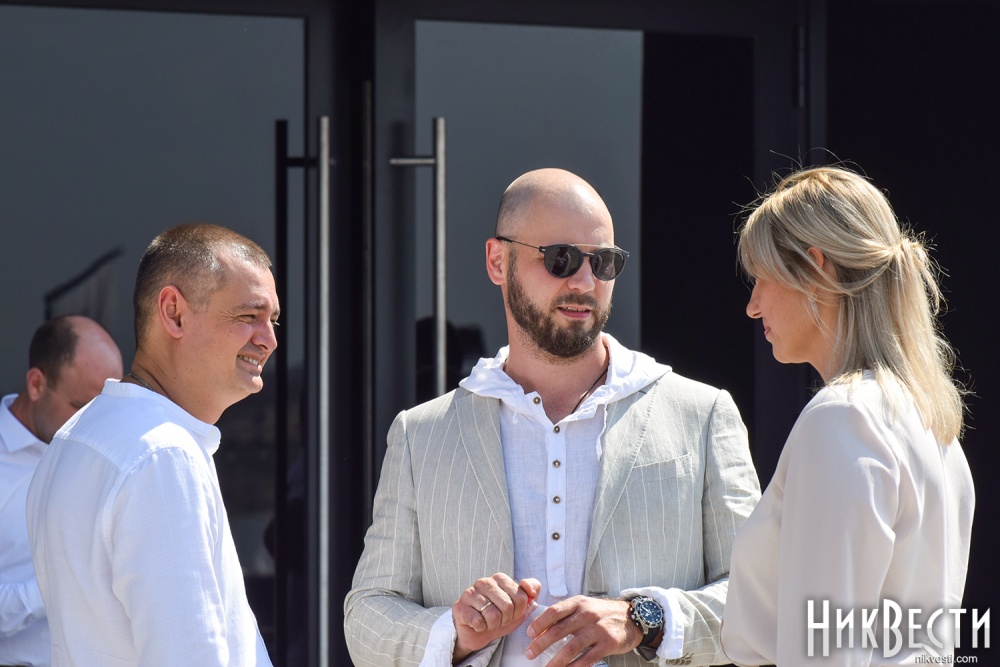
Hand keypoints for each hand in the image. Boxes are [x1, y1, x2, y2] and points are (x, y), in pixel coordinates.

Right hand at [452, 574, 540, 662]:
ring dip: (493, 625)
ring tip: (488, 622)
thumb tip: (528, 586)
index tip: (512, 613)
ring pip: (492, 615)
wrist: (478, 633)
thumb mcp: (520, 606)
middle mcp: (484, 581)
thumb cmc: (500, 617)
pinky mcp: (459, 607)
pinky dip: (481, 628)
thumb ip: (532, 591)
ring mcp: (469, 593)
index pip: (521, 597)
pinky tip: (477, 624)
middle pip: (507, 606)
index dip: (519, 612)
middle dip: (506, 619)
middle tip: (499, 620)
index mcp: (499, 578)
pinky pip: (478, 621)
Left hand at [525, 596, 642, 665]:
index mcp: (578, 603)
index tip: (529, 634)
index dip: (539, 623)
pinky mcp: (608, 644)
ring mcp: (598, 630)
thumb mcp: (584, 606)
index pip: (554, 612)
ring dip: (556, 660)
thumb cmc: (601, 613)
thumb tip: (542, 629)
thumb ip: (565, 615)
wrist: (631, 617)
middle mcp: (587, 614)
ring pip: (571, 648)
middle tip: (530, 653)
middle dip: (541, 644)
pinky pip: (587, 659)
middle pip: (559, 630)